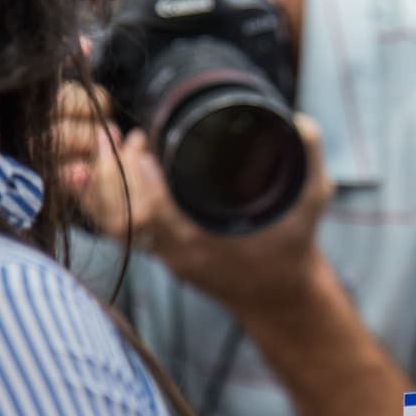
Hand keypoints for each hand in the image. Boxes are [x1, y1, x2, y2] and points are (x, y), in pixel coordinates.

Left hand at [59, 86, 334, 317]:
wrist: (278, 294)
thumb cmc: (291, 249)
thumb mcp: (309, 203)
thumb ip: (308, 161)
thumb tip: (302, 122)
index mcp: (206, 243)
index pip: (156, 214)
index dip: (142, 179)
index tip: (146, 144)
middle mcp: (178, 252)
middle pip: (121, 219)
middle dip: (114, 174)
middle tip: (127, 137)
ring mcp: (164, 254)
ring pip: (111, 225)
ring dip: (105, 184)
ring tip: (118, 145)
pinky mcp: (159, 251)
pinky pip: (118, 226)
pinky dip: (108, 197)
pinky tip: (115, 165)